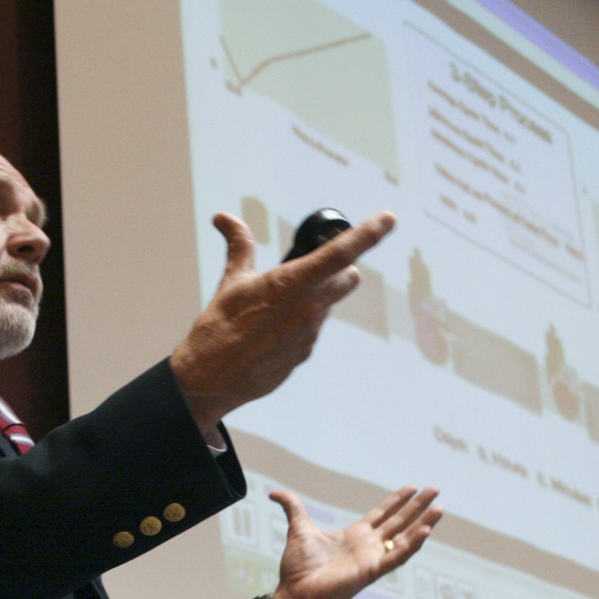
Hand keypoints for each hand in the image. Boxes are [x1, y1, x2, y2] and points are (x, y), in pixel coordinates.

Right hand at [170, 210, 395, 436]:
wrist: (211, 379)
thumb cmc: (218, 328)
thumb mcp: (231, 282)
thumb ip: (239, 246)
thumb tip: (225, 218)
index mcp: (290, 284)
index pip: (340, 253)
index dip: (368, 233)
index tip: (388, 218)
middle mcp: (308, 309)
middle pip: (347, 279)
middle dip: (342, 269)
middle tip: (319, 266)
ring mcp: (309, 334)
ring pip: (326, 305)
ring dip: (312, 298)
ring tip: (275, 308)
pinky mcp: (305, 354)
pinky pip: (310, 330)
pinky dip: (299, 323)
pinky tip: (271, 332)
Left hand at [268, 486, 441, 598]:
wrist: (295, 592)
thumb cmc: (298, 568)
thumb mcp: (299, 529)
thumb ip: (293, 507)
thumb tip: (275, 492)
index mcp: (355, 536)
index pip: (383, 514)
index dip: (397, 501)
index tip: (412, 487)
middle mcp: (368, 546)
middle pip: (400, 522)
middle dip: (418, 506)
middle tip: (435, 489)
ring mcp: (373, 559)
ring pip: (405, 538)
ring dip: (423, 524)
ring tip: (439, 508)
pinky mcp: (372, 571)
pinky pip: (398, 557)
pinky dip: (412, 545)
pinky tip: (426, 531)